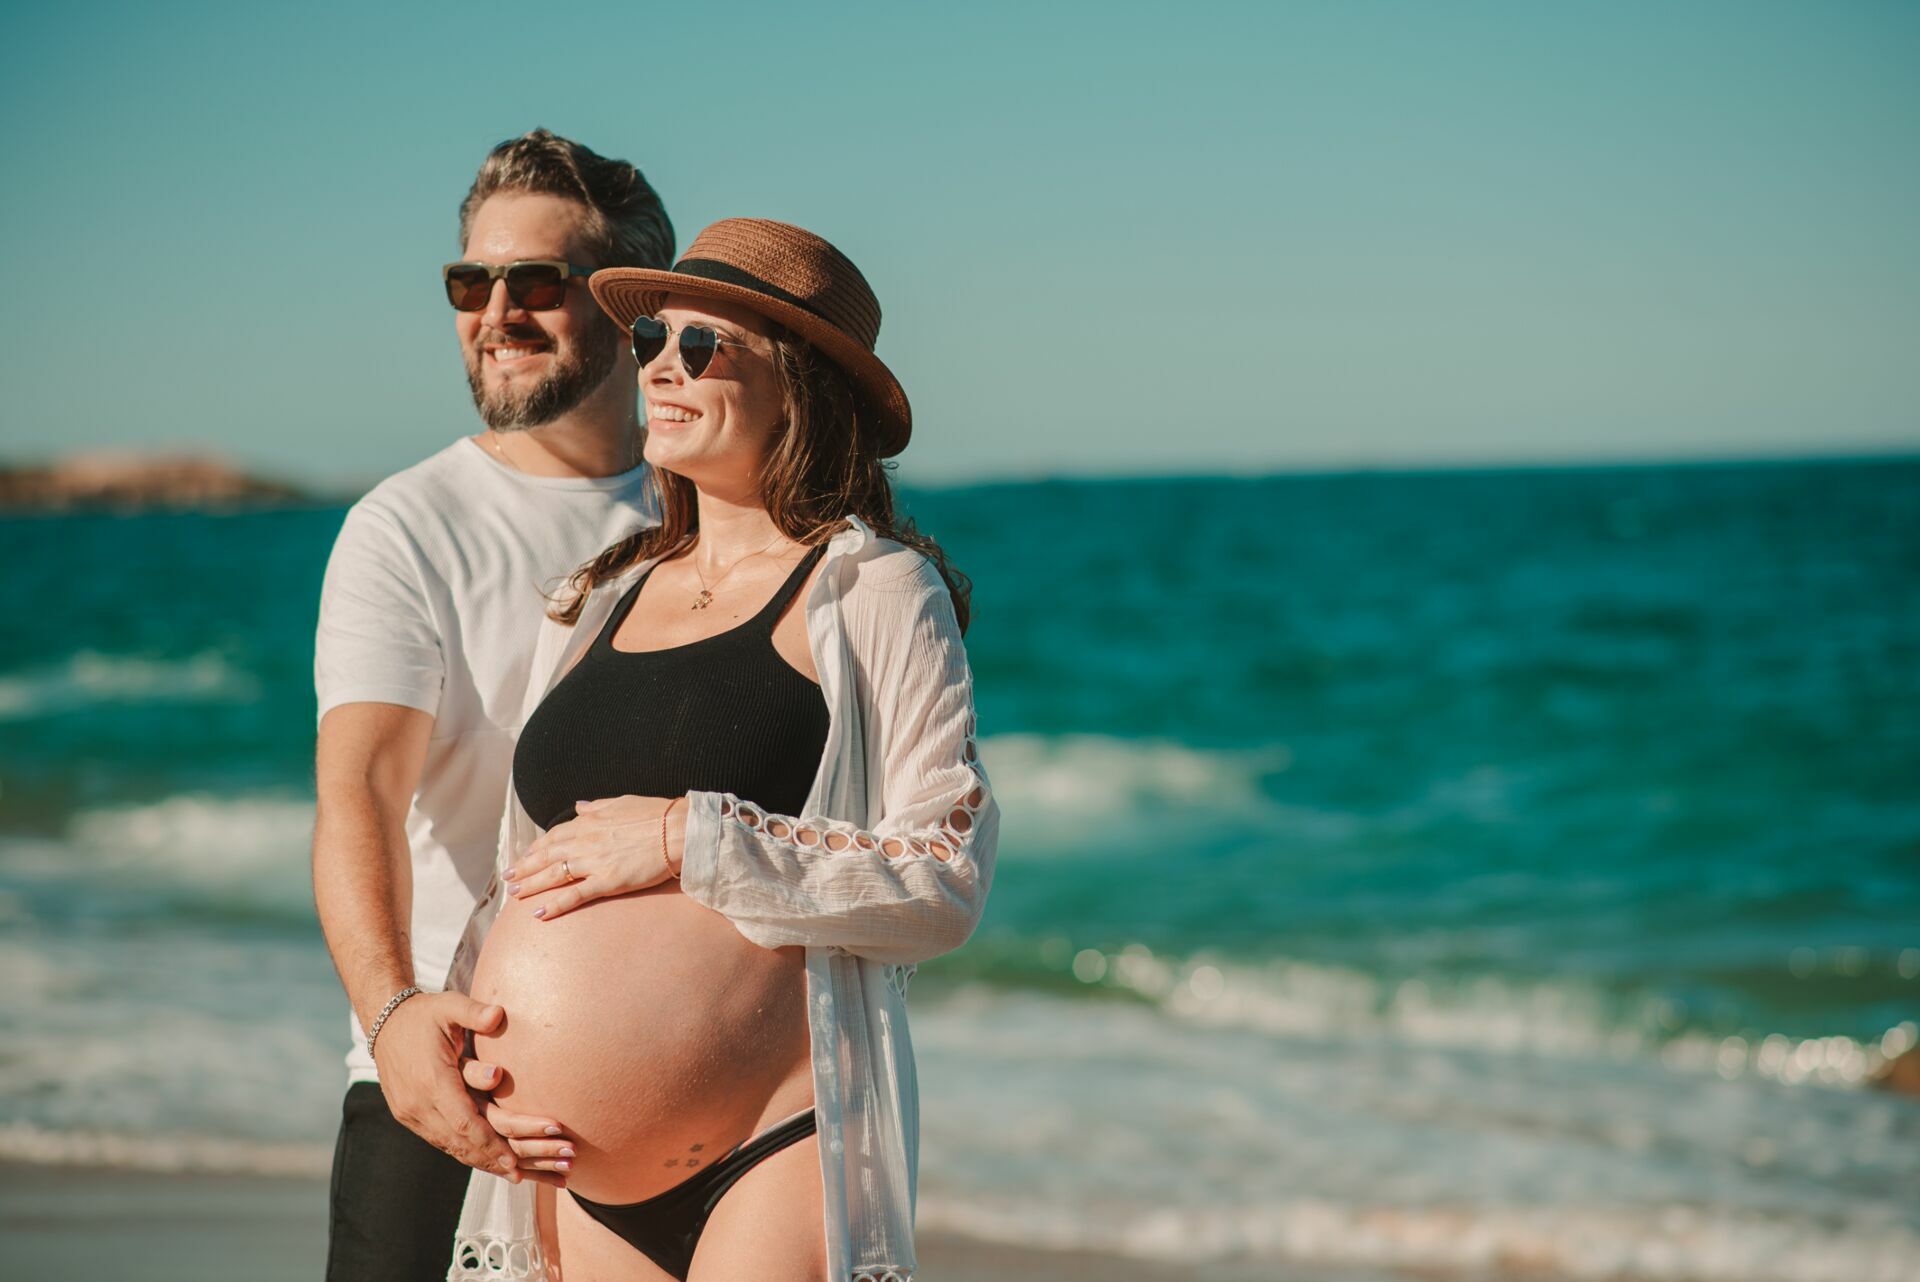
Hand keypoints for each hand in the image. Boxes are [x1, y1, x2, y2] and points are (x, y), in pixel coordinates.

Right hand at [371, 991, 559, 1182]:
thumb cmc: (425, 1014)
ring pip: (448, 1146)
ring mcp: (410, 1114)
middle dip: (490, 1160)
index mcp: (431, 1080)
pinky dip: (462, 1152)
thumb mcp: (449, 1005)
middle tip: (520, 1176)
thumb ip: (475, 1012)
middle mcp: (418, 1104)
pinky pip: (439, 1140)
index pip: (465, 1122)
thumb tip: (499, 1014)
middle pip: (459, 1142)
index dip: (490, 1144)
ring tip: (508, 1174)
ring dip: (478, 1161)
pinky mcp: (408, 1117)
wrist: (386, 1024)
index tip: (514, 1160)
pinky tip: (482, 1160)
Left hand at [504, 794, 685, 921]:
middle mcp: (585, 841)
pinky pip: (574, 895)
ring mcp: (594, 862)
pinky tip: (537, 913)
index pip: (554, 835)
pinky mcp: (607, 881)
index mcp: (589, 821)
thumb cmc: (656, 813)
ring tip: (514, 894)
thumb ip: (597, 806)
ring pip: (553, 875)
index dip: (536, 847)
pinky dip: (554, 904)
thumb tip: (579, 806)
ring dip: (531, 884)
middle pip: (546, 855)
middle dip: (524, 867)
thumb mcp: (622, 802)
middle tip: (508, 877)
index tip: (525, 856)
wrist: (678, 829)